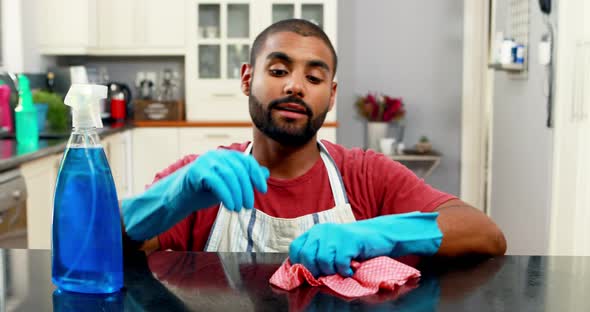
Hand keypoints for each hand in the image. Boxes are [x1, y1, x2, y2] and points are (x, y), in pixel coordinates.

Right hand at [122, 150, 268, 240]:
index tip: (263, 190)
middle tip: (248, 206)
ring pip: (230, 175)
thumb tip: (265, 172)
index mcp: (224, 156)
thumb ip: (244, 178)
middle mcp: (215, 155)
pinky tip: (230, 206)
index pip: (246, 162)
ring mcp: (205, 162)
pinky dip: (227, 195)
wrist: (176, 199)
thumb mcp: (228, 186)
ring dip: (238, 194)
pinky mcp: (196, 171)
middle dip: (247, 189)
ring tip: (239, 209)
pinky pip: (217, 182)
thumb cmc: (203, 192)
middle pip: (239, 169)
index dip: (256, 175)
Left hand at [289, 212, 441, 277]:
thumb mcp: (331, 246)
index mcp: (315, 232)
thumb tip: (301, 273)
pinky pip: (339, 263)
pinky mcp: (348, 240)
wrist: (379, 235)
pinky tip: (351, 268)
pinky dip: (345, 271)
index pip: (295, 248)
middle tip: (330, 273)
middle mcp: (322, 230)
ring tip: (342, 269)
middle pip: (307, 257)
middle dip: (316, 271)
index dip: (299, 263)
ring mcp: (335, 234)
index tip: (311, 272)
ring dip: (332, 271)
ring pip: (322, 261)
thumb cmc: (353, 245)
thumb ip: (316, 254)